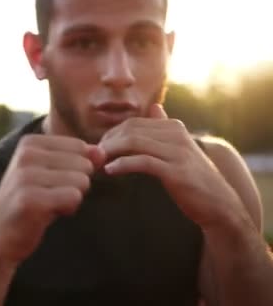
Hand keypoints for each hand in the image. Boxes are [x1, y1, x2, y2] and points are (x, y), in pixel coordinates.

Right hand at [0, 134, 103, 264]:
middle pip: (84, 164)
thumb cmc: (28, 204)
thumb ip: (78, 160)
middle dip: (75, 185)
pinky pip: (74, 198)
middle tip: (49, 196)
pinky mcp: (31, 198)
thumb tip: (102, 153)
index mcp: (30, 143)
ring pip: (81, 181)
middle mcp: (26, 154)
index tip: (52, 183)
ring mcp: (26, 176)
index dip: (75, 170)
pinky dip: (67, 210)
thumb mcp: (51, 174)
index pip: (80, 147)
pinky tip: (46, 215)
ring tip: (46, 205)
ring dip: (70, 199)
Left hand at [98, 104, 244, 227]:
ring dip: (110, 152)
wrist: (219, 205)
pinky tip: (110, 171)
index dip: (111, 135)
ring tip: (97, 163)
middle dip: (107, 142)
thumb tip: (155, 107)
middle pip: (130, 129)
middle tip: (94, 156)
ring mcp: (178, 151)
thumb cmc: (193, 178)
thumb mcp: (179, 149)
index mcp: (173, 127)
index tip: (99, 150)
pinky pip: (143, 161)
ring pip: (134, 141)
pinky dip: (122, 164)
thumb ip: (164, 128)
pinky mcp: (176, 170)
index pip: (132, 124)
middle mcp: (176, 134)